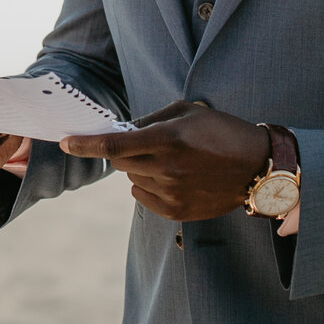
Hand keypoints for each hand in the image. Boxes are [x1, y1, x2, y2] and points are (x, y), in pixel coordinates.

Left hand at [61, 99, 270, 221]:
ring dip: (140, 168)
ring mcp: (171, 193)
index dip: (85, 144)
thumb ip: (151, 120)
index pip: (114, 145)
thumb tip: (122, 129)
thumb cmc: (223, 131)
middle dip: (124, 151)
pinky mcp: (176, 211)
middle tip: (147, 144)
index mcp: (168, 139)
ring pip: (132, 179)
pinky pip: (143, 197)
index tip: (65, 142)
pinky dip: (148, 186)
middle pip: (120, 162)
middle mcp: (166, 168)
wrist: (257, 167)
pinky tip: (174, 178)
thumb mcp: (188, 112)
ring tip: (173, 162)